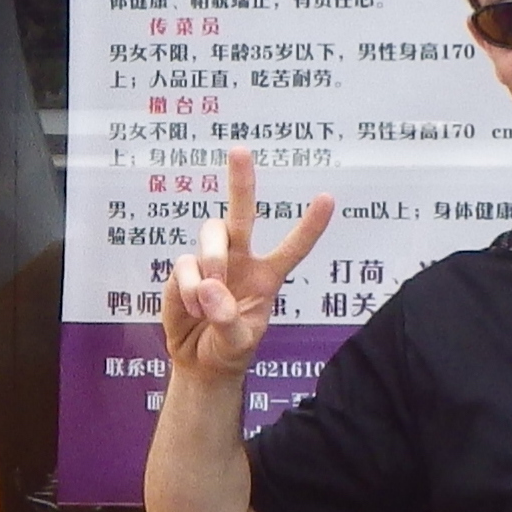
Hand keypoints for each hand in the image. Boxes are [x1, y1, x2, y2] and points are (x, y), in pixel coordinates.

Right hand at [162, 150, 333, 380]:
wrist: (199, 361)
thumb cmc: (229, 347)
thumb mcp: (238, 343)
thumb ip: (228, 319)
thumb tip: (210, 285)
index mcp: (267, 276)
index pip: (293, 248)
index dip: (310, 226)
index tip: (328, 198)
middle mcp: (241, 260)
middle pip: (242, 212)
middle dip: (240, 181)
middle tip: (240, 150)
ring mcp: (210, 261)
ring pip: (211, 234)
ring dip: (212, 259)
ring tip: (210, 293)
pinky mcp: (184, 270)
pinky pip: (186, 265)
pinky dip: (189, 289)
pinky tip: (193, 309)